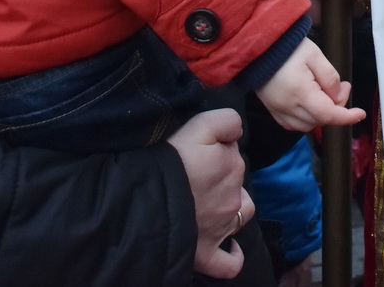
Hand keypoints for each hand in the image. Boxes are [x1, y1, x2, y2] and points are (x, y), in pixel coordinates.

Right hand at [166, 109, 253, 278]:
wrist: (145, 201)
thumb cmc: (168, 161)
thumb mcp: (199, 126)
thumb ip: (225, 121)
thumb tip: (236, 130)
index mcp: (232, 166)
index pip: (231, 150)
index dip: (215, 147)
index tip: (195, 149)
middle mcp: (233, 197)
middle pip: (233, 181)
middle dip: (218, 175)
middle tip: (190, 173)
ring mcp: (221, 228)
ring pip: (238, 215)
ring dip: (229, 209)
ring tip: (206, 204)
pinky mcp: (206, 253)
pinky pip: (228, 263)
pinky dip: (231, 257)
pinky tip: (229, 250)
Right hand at [256, 39, 366, 132]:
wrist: (259, 44)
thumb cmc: (288, 47)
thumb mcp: (315, 55)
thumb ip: (330, 78)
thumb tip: (339, 97)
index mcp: (300, 92)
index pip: (328, 114)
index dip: (347, 117)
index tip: (360, 113)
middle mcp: (287, 106)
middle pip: (320, 121)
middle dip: (336, 108)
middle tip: (341, 87)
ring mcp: (277, 110)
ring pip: (307, 125)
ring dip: (321, 115)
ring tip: (324, 92)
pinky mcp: (272, 109)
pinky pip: (293, 124)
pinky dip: (306, 119)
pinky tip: (311, 103)